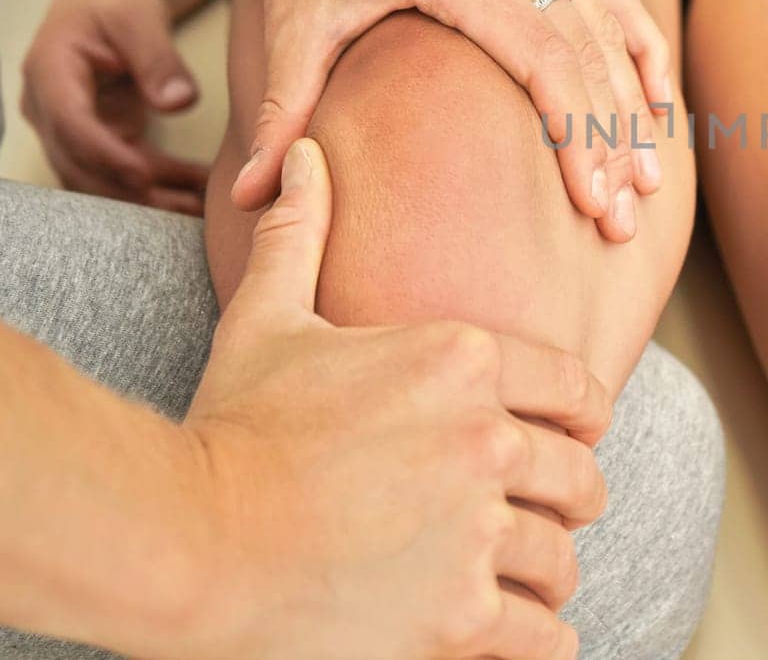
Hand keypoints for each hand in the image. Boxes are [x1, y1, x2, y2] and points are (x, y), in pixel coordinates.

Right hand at [21, 0, 208, 212]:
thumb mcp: (137, 16)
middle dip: (131, 190)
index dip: (105, 154)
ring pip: (98, 179)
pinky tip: (196, 193)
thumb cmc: (113, 3)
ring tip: (199, 208)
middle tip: (184, 207)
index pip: (70, 124)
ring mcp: (68, 130)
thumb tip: (179, 103)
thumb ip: (158, 58)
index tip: (144, 175)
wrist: (99, 4)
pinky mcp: (93, 141)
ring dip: (147, 198)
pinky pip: (119, 174)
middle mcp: (48, 108)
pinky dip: (156, 187)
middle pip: (80, 163)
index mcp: (50, 73)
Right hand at [179, 139, 608, 658]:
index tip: (573, 439)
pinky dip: (540, 638)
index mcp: (462, 362)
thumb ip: (300, 236)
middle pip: (580, 479)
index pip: (580, 392)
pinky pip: (544, 636)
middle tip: (545, 516)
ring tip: (524, 579)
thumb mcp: (267, 320)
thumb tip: (301, 156)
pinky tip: (524, 634)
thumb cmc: (230, 427)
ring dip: (546, 572)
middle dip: (567, 498)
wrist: (185, 540)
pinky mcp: (460, 616)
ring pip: (562, 558)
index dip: (583, 420)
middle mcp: (487, 440)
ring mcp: (477, 531)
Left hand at [234, 0, 669, 242]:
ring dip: (633, 108)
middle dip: (611, 144)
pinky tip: (657, 106)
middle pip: (587, 53)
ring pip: (609, 26)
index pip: (543, 61)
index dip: (577, 138)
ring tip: (648, 183)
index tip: (592, 204)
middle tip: (622, 221)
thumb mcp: (291, 22)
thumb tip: (246, 200)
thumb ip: (281, 111)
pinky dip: (639, 50)